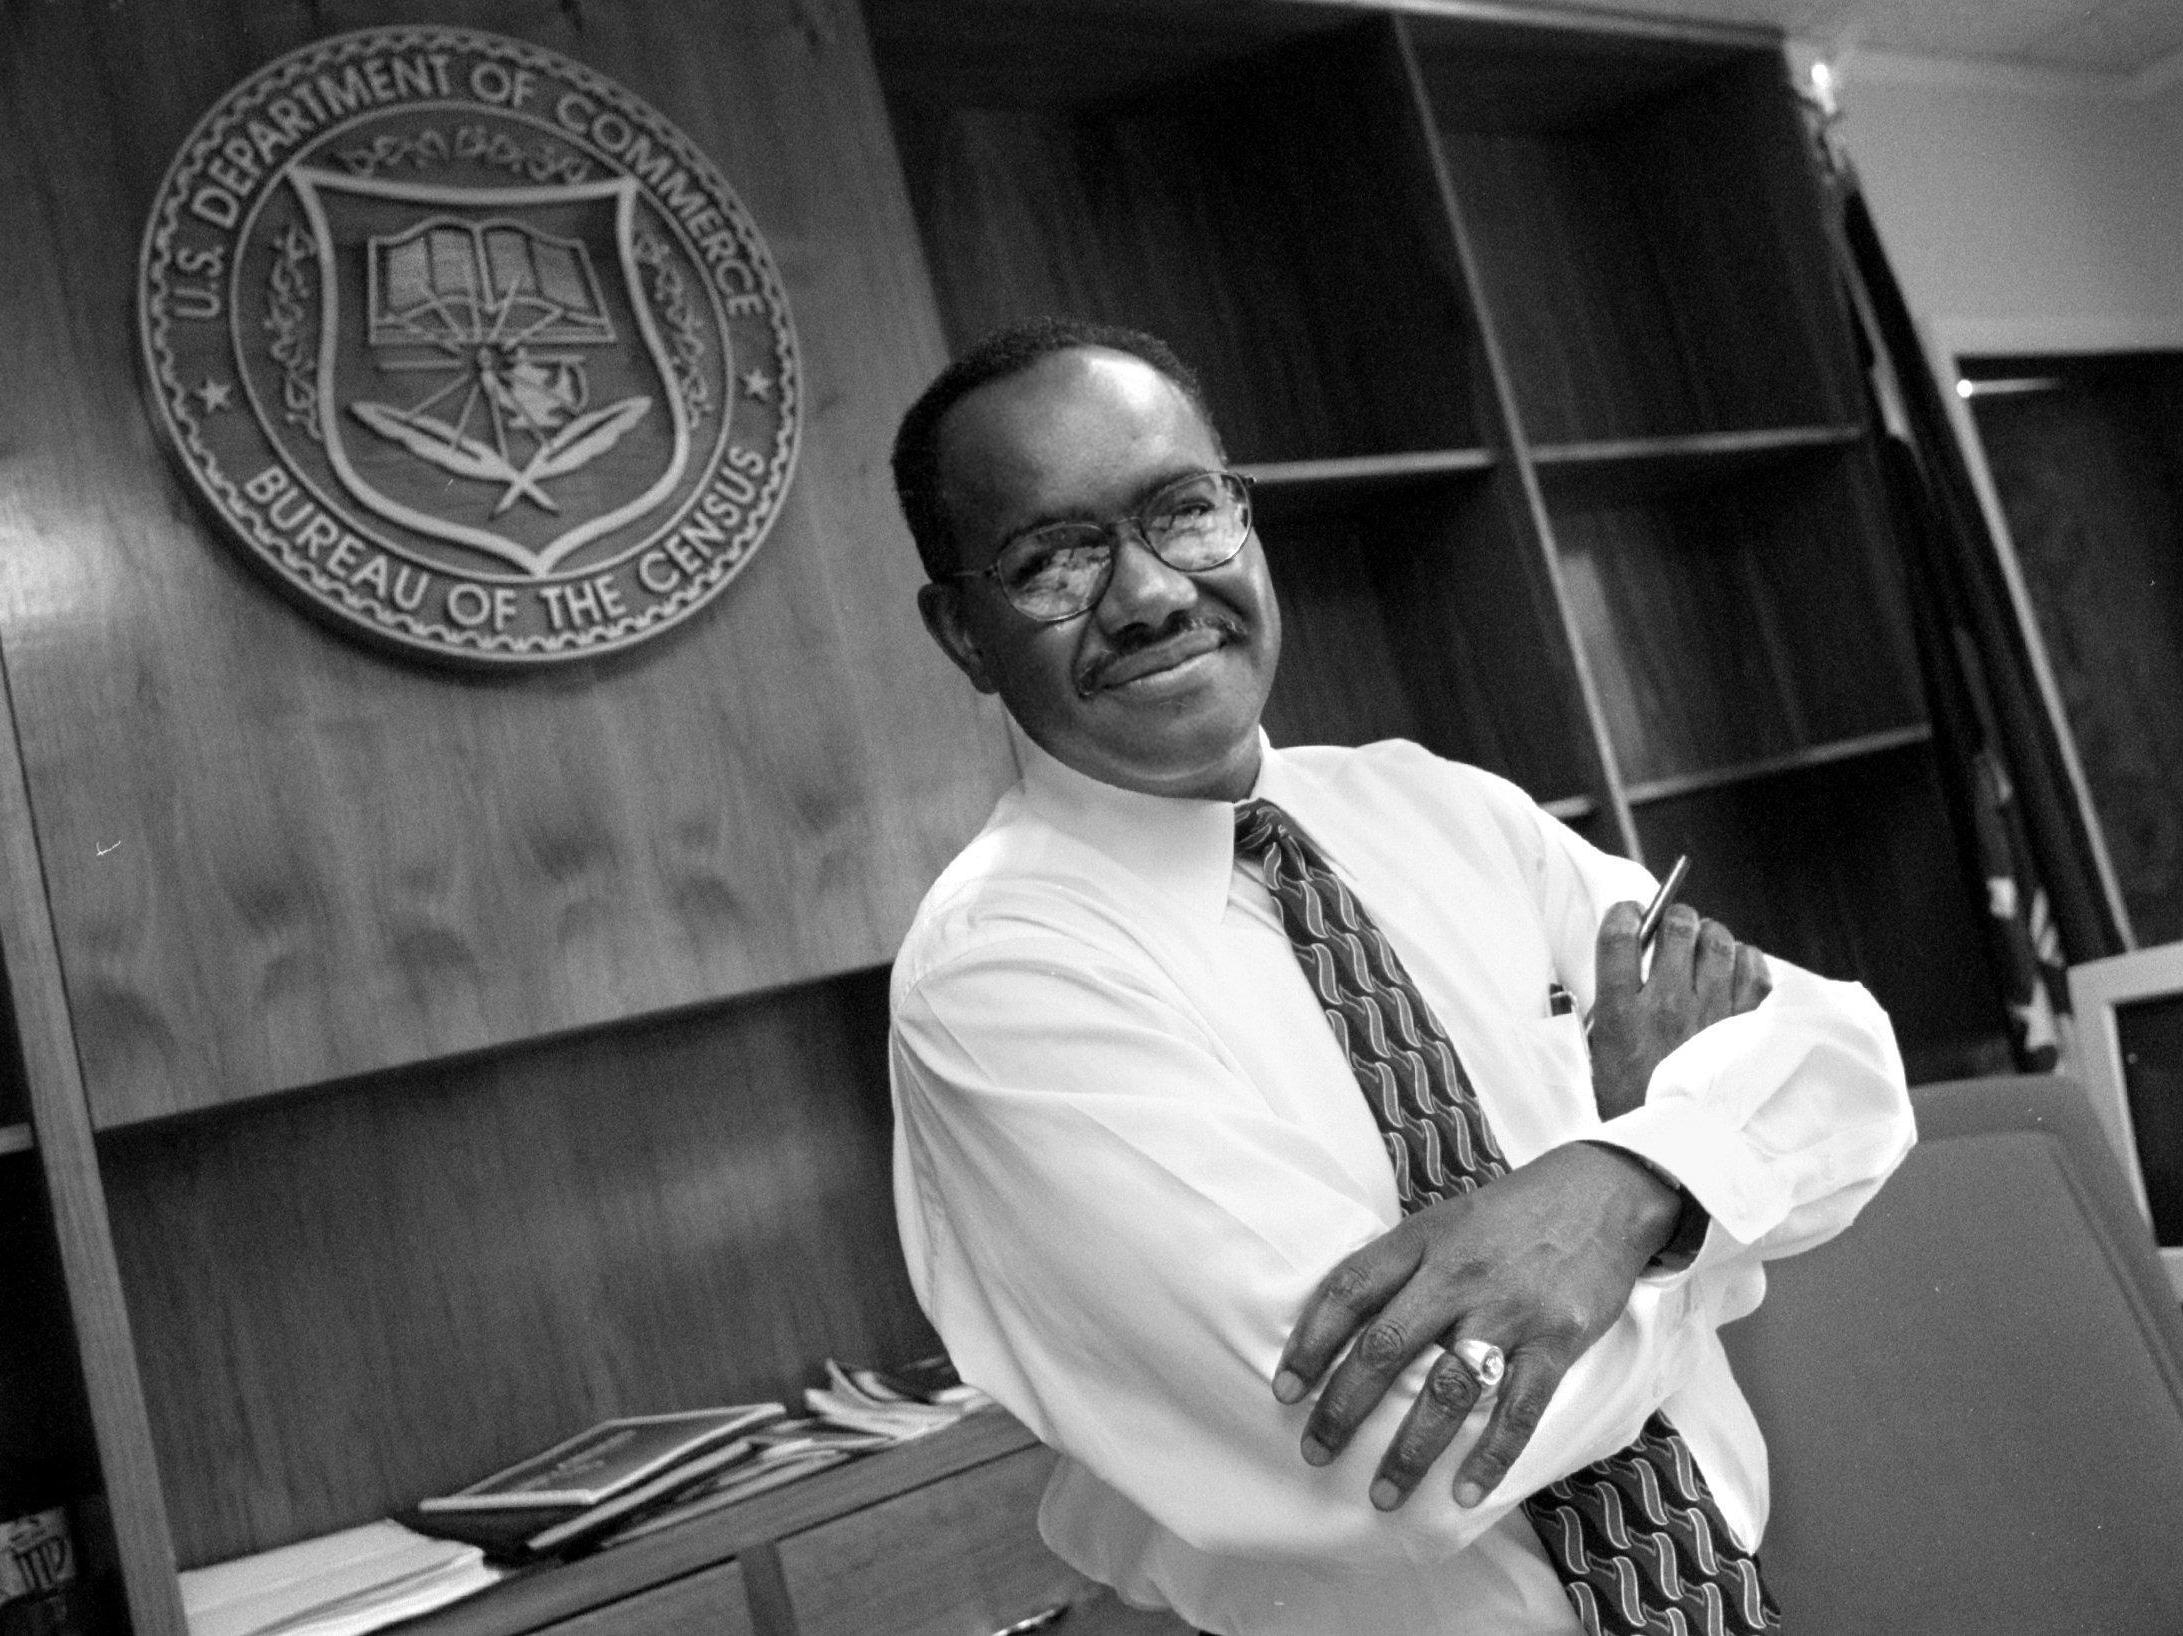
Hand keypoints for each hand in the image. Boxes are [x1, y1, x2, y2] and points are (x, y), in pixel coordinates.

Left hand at [1272, 1142, 1681, 1510]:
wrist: (1601, 1193)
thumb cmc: (1508, 1215)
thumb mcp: (1443, 1222)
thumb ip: (1400, 1267)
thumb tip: (1340, 1323)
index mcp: (1421, 1241)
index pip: (1349, 1291)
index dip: (1311, 1343)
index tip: (1285, 1391)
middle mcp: (1458, 1273)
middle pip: (1385, 1346)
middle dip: (1343, 1408)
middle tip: (1315, 1452)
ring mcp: (1509, 1308)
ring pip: (1446, 1388)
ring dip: (1410, 1449)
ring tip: (1383, 1494)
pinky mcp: (1557, 1338)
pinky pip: (1518, 1408)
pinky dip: (1491, 1456)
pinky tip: (1466, 1493)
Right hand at [1588, 901, 1769, 1120]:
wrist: (1679, 1150)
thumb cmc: (1633, 1102)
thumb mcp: (1600, 1054)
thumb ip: (1609, 1005)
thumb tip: (1625, 958)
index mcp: (1622, 1013)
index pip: (1620, 936)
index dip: (1626, 913)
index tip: (1630, 914)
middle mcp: (1667, 1006)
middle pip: (1676, 927)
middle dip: (1674, 916)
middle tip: (1673, 926)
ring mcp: (1712, 1015)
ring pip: (1718, 941)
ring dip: (1709, 934)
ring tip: (1705, 943)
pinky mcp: (1746, 1028)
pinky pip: (1754, 969)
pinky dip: (1744, 959)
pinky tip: (1735, 966)